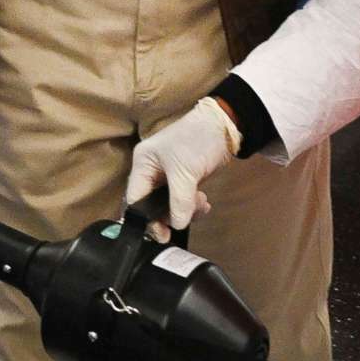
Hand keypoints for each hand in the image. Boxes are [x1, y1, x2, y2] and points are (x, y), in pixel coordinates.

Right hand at [126, 97, 242, 233]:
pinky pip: (183, 201)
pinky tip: (204, 202)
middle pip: (151, 205)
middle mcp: (152, 171)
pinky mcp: (184, 180)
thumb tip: (177, 225)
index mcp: (143, 164)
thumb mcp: (185, 171)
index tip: (161, 234)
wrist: (225, 126)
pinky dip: (193, 206)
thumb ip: (179, 201)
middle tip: (182, 224)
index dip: (145, 218)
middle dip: (168, 215)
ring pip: (169, 205)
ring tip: (200, 204)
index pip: (135, 198)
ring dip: (185, 211)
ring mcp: (168, 176)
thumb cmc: (197, 141)